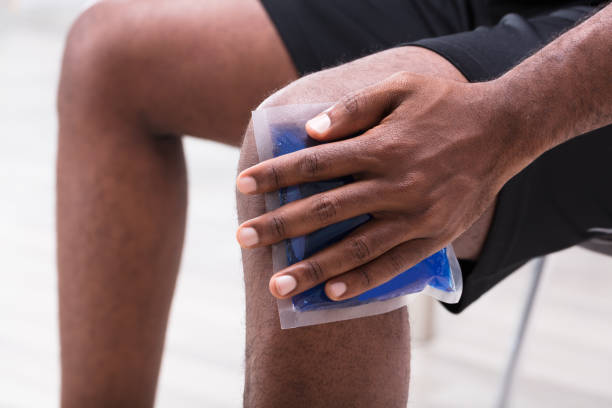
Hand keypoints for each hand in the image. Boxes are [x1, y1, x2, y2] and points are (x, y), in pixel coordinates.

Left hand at [236, 72, 523, 300]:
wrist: (503, 129)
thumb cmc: (444, 106)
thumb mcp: (399, 88)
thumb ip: (353, 108)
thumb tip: (310, 132)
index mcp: (382, 146)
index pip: (316, 163)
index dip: (276, 174)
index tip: (243, 184)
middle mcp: (395, 184)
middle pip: (325, 210)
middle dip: (280, 227)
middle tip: (243, 239)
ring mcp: (416, 215)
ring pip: (355, 247)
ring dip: (313, 269)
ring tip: (277, 286)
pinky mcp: (435, 236)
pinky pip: (394, 264)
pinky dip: (363, 281)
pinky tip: (333, 294)